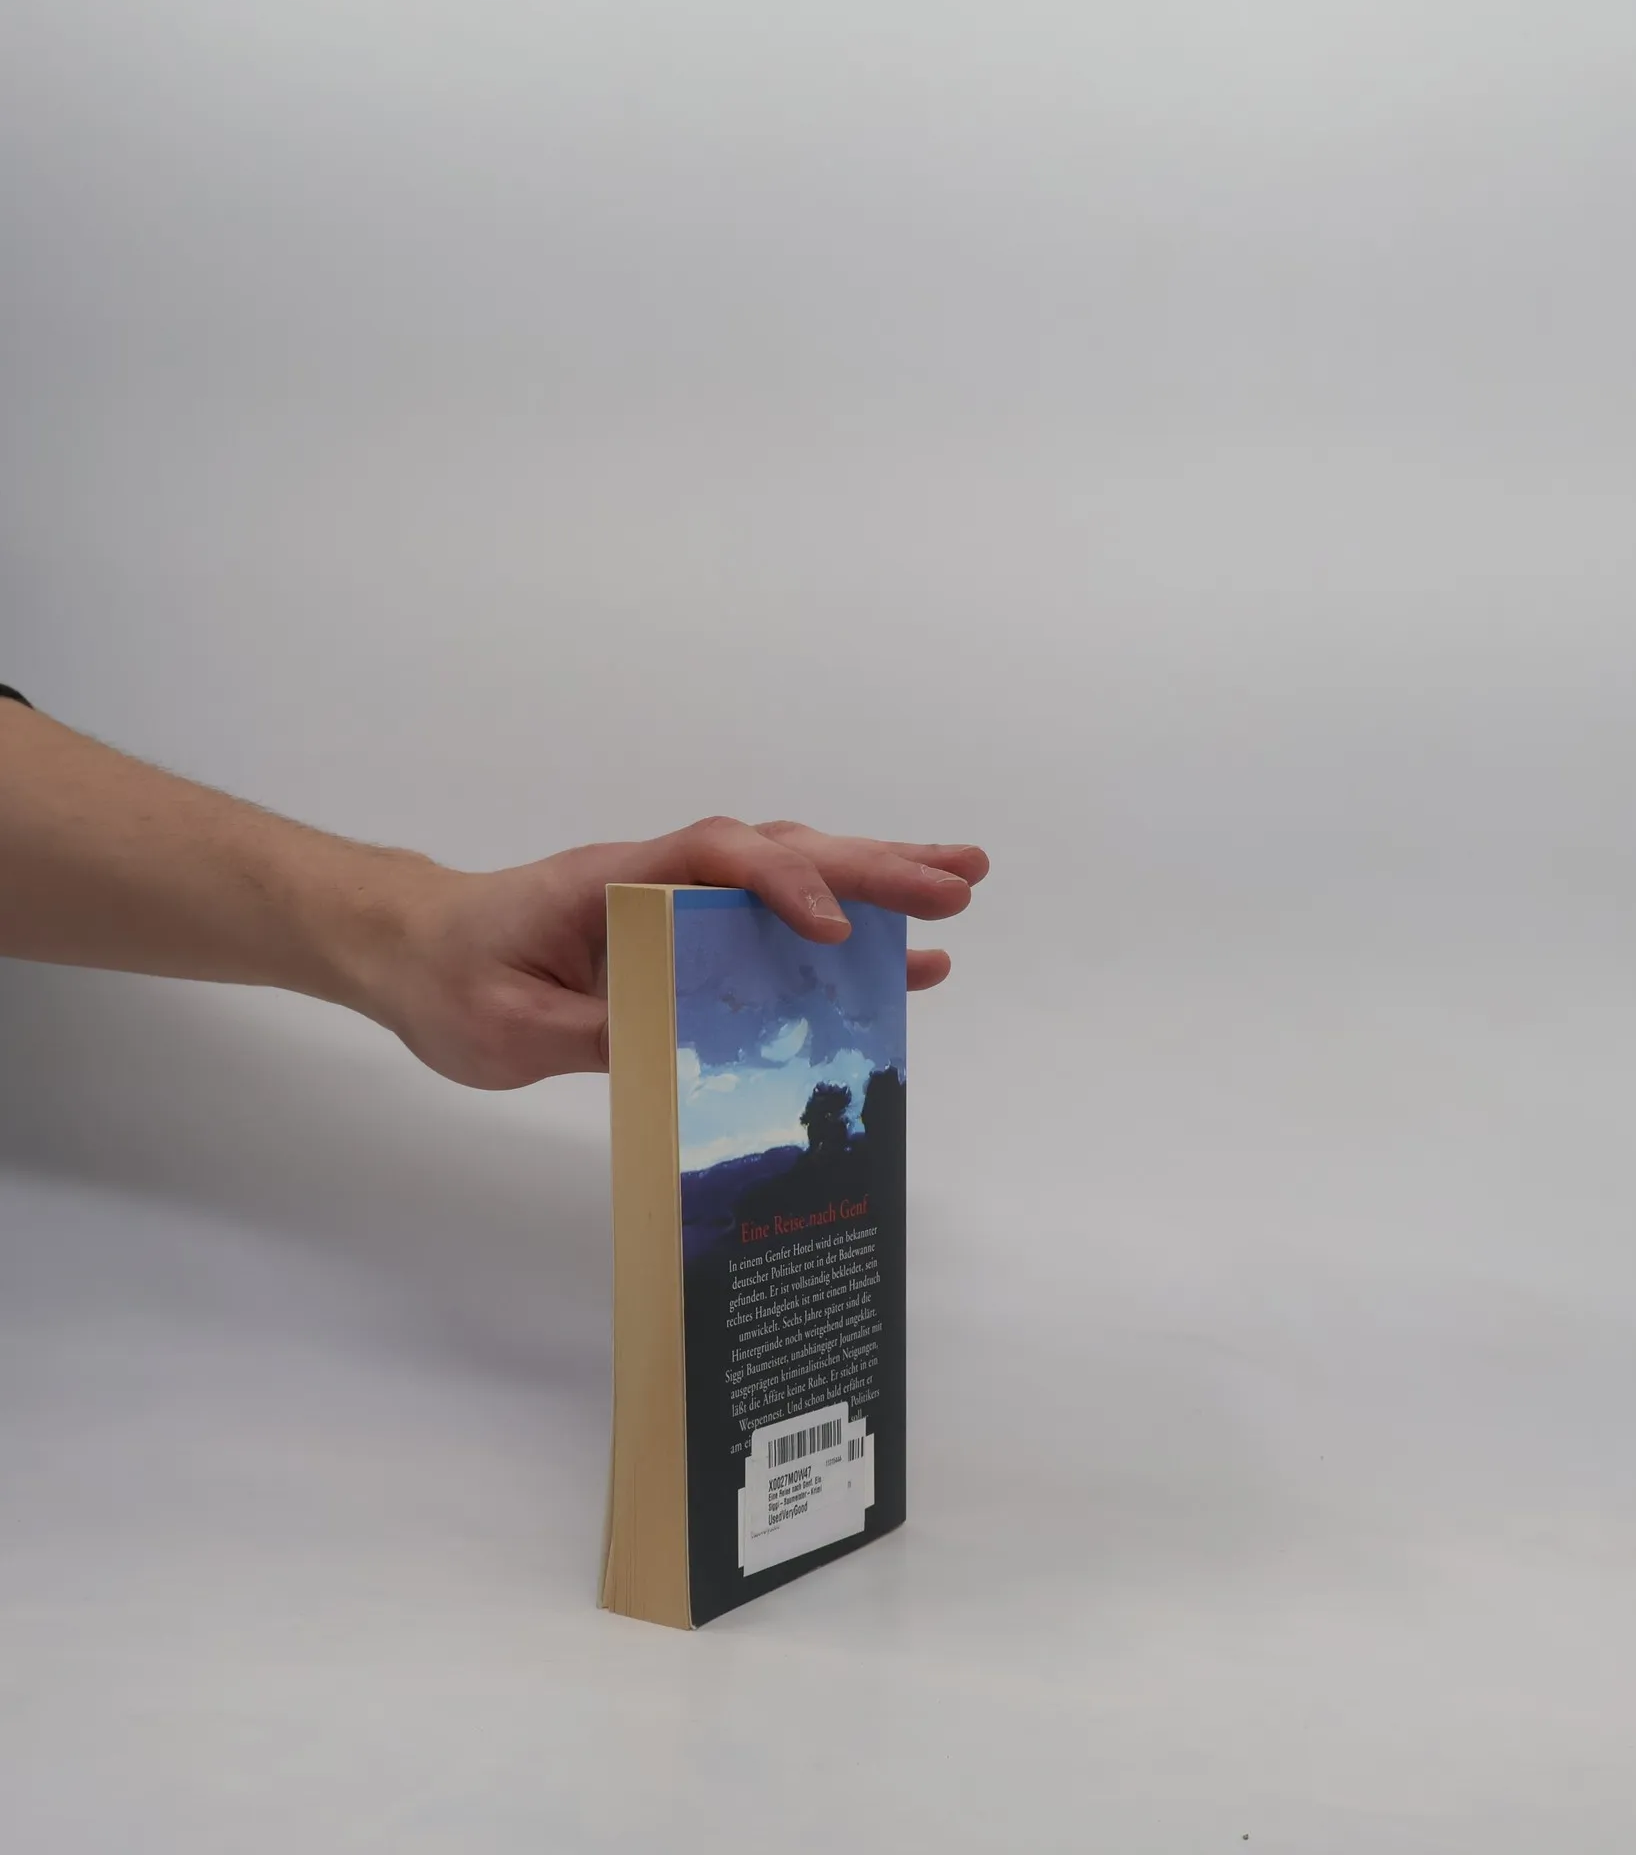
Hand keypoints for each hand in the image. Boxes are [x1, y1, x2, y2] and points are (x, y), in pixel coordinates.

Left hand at [358, 818, 989, 1088]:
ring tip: (960, 886)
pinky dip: (841, 930)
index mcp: (616, 882)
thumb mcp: (509, 1028)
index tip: (831, 931)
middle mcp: (661, 875)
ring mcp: (679, 899)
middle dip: (872, 866)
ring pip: (792, 875)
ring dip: (876, 879)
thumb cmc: (451, 979)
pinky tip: (898, 954)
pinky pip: (774, 923)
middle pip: (782, 852)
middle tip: (958, 883)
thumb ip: (601, 1033)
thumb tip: (692, 1044)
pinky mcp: (687, 932)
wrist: (413, 952)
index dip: (783, 885)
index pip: (717, 858)